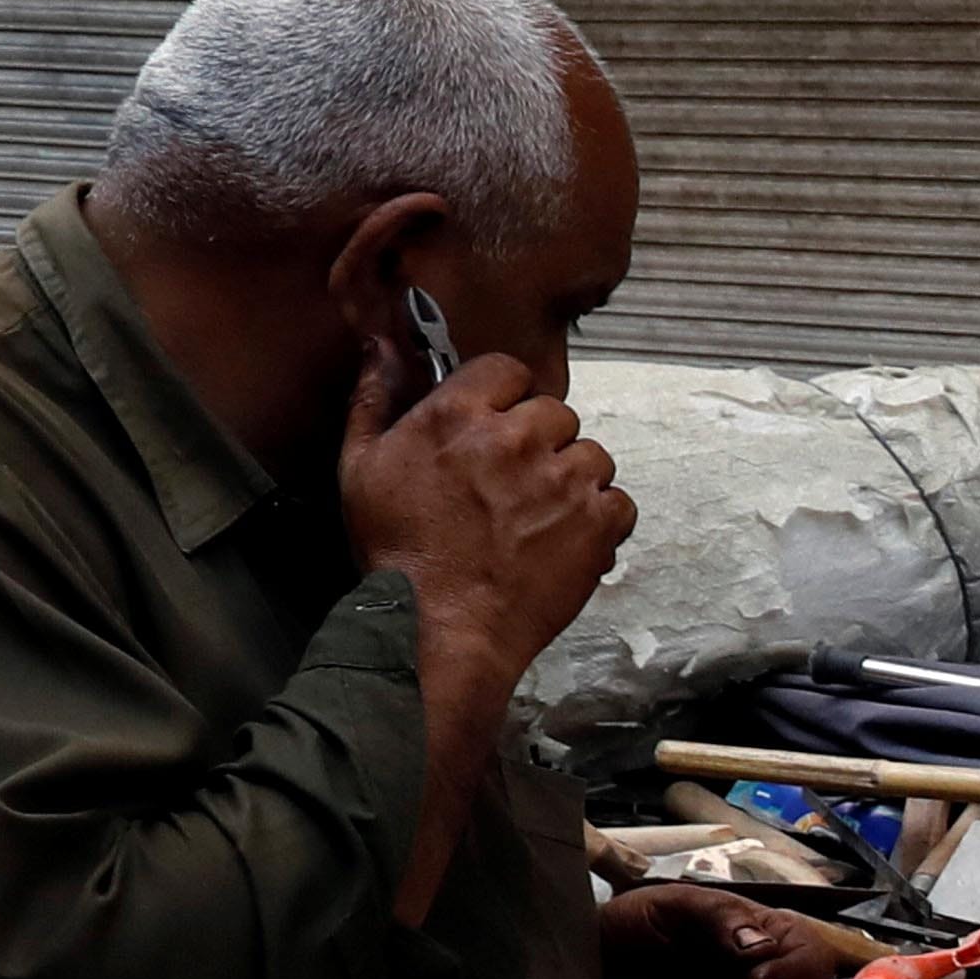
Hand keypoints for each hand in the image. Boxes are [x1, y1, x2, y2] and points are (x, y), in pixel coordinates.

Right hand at [339, 338, 634, 695]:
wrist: (439, 629)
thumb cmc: (398, 554)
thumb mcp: (360, 467)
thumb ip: (374, 399)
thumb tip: (381, 349)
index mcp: (458, 414)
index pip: (509, 370)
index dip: (507, 399)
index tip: (499, 426)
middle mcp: (516, 438)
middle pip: (555, 412)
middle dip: (540, 442)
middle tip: (515, 485)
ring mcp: (561, 480)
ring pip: (592, 455)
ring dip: (574, 480)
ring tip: (541, 518)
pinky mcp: (596, 523)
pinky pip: (619, 502)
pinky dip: (602, 521)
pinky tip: (567, 541)